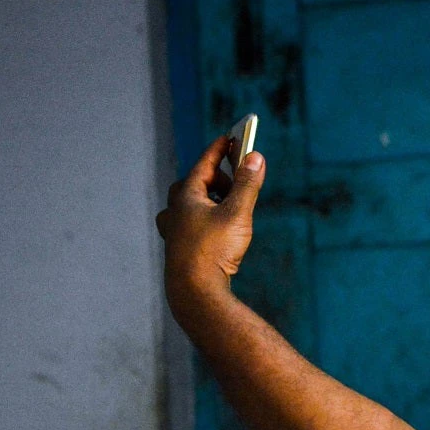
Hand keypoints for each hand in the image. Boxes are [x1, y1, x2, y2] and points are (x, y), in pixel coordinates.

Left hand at [156, 136, 265, 304]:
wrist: (195, 292)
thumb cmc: (214, 251)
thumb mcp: (238, 213)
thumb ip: (247, 184)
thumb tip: (255, 157)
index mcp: (185, 197)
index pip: (204, 164)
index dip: (219, 150)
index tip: (230, 138)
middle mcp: (175, 211)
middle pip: (194, 184)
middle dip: (215, 179)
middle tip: (235, 181)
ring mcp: (174, 231)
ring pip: (189, 205)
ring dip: (209, 200)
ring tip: (228, 208)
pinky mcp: (179, 249)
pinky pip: (189, 224)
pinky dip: (204, 219)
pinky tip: (215, 232)